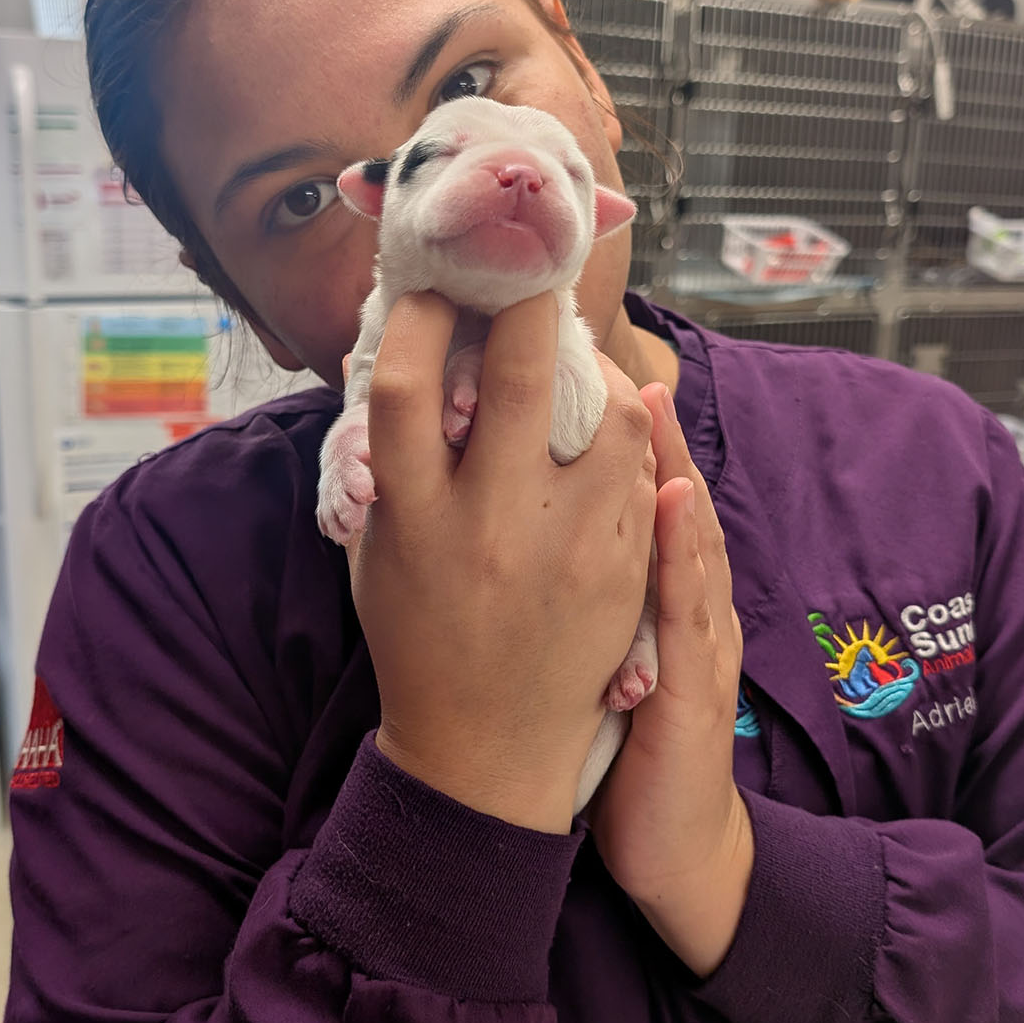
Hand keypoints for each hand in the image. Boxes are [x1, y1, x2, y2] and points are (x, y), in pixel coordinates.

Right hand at [345, 291, 657, 833]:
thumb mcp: (378, 556)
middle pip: (514, 375)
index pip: (404, 385)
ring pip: (615, 415)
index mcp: (413, 519)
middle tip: (528, 272)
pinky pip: (645, 472)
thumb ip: (390, 468)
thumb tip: (415, 366)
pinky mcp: (623, 571)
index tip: (436, 289)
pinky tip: (611, 440)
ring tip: (583, 372)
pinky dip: (631, 441)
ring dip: (602, 373)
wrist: (487, 751)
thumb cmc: (419, 638)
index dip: (417, 316)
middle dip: (525, 301)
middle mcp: (491, 526)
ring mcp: (568, 548)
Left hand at [587, 385, 750, 976]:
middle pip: (671, 510)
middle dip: (649, 436)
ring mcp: (697, 646)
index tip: (590, 377)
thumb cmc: (628, 740)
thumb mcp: (607, 653)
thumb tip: (540, 528)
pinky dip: (681, 557)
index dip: (625, 443)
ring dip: (672, 473)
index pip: (643, 508)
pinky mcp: (694, 691)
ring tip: (649, 406)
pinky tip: (671, 506)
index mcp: (659, 601)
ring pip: (687, 548)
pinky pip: (685, 616)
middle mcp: (686, 610)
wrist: (671, 843)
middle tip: (620, 364)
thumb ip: (590, 592)